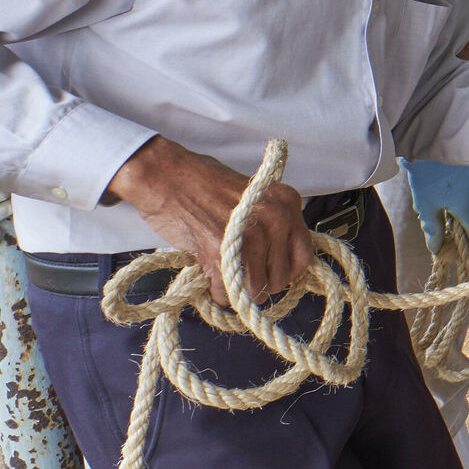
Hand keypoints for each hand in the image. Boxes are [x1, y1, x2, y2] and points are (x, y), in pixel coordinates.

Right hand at [105, 137, 313, 304]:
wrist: (166, 175)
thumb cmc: (205, 186)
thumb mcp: (255, 197)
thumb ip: (271, 226)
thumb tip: (280, 264)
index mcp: (288, 203)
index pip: (303, 257)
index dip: (284, 272)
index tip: (268, 273)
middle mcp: (276, 218)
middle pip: (280, 279)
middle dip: (259, 283)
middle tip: (238, 273)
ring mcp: (250, 235)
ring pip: (256, 290)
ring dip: (237, 289)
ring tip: (221, 270)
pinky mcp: (221, 251)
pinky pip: (227, 293)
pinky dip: (215, 291)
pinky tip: (207, 271)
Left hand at [400, 160, 468, 249]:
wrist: (436, 139)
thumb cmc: (427, 173)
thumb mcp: (425, 203)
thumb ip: (433, 228)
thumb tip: (437, 249)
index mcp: (468, 211)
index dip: (462, 243)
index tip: (453, 240)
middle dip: (467, 222)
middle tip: (450, 215)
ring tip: (463, 202)